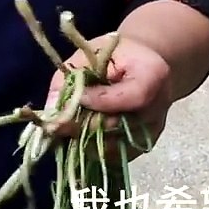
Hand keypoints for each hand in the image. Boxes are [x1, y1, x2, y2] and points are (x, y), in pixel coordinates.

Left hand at [44, 35, 172, 161]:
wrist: (145, 63)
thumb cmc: (116, 54)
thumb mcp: (92, 53)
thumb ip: (71, 77)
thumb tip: (50, 109)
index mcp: (153, 75)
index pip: (132, 97)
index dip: (101, 101)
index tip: (76, 98)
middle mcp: (158, 107)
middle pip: (119, 126)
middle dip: (84, 125)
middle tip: (58, 124)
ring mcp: (152, 130)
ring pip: (113, 146)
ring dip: (85, 141)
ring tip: (67, 130)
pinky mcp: (144, 144)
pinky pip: (115, 155)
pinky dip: (95, 148)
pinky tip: (81, 137)